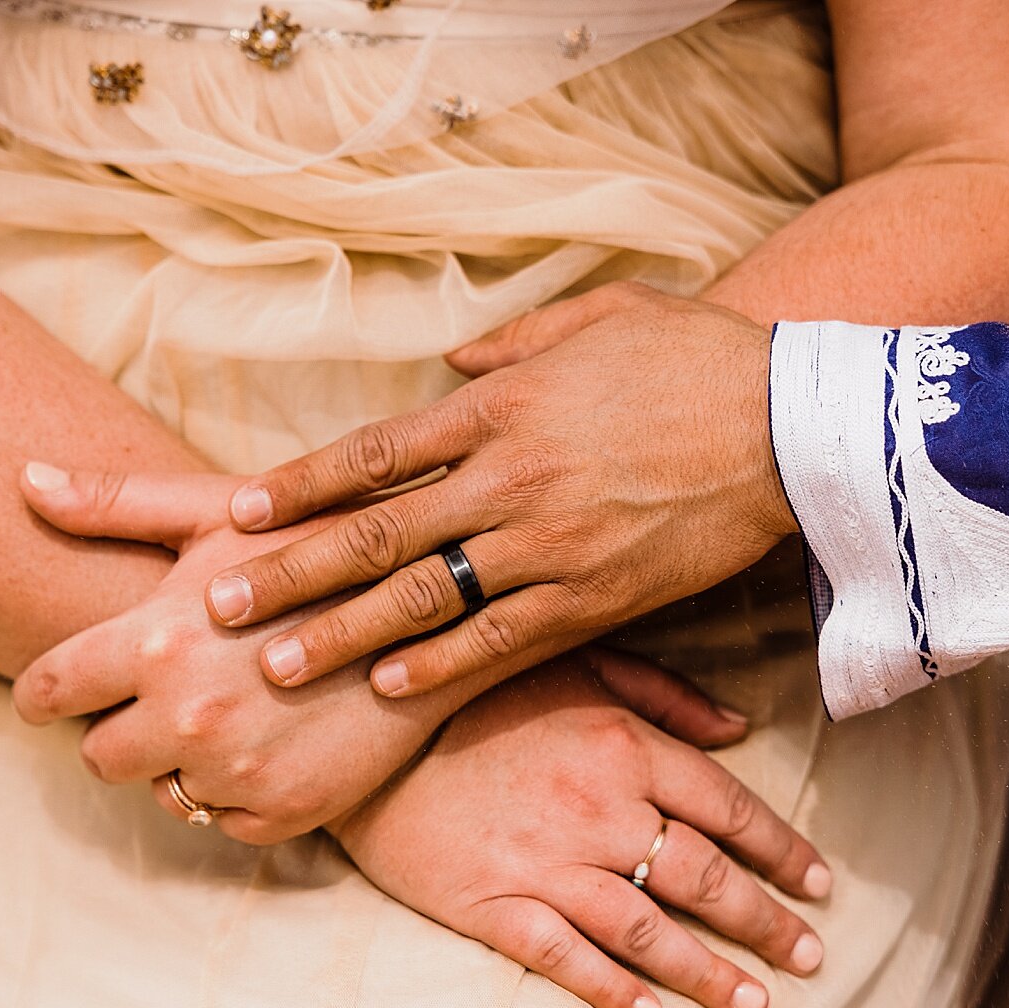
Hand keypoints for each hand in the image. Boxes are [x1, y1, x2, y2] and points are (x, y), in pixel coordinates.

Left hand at [10, 464, 480, 843]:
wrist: (442, 607)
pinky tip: (277, 737)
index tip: (64, 686)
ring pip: (164, 792)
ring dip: (186, 759)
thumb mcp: (223, 514)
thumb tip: (24, 478)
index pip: (48, 689)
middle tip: (169, 690)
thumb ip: (117, 504)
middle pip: (98, 755)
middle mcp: (190, 716)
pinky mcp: (287, 812)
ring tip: (237, 705)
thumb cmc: (322, 542)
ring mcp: (240, 772)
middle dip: (122, 724)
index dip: (48, 687)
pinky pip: (225, 820)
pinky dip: (242, 790)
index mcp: (157, 641)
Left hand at [197, 283, 797, 697]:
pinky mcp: (599, 597)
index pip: (375, 454)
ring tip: (276, 665)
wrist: (793, 424)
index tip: (239, 514)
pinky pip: (505, 641)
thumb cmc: (698, 358)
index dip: (300, 487)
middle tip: (215, 602)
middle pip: (377, 534)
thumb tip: (458, 367)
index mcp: (504, 408)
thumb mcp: (604, 317)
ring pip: (426, 599)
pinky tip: (389, 689)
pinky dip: (442, 667)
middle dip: (291, 571)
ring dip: (344, 634)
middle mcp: (511, 479)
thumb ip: (519, 342)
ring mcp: (552, 545)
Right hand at [329, 649, 830, 1007]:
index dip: (781, 850)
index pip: (726, 807)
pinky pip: (564, 957)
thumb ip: (664, 696)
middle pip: (702, 876)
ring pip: (647, 927)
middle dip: (766, 921)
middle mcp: (597, 808)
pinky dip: (612, 990)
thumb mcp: (578, 665)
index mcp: (624, 745)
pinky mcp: (493, 904)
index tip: (819, 882)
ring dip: (709, 971)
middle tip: (810, 956)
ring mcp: (544, 861)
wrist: (365, 731)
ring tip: (756, 1002)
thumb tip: (740, 729)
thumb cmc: (479, 692)